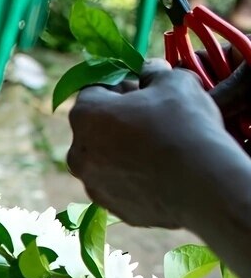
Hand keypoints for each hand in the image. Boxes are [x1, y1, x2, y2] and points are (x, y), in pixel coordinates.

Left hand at [67, 60, 243, 229]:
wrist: (201, 184)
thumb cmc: (183, 126)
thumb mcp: (174, 83)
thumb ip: (154, 73)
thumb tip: (149, 71)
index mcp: (85, 116)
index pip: (93, 91)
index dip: (118, 85)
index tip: (140, 88)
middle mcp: (77, 152)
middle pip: (94, 128)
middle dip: (117, 119)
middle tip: (152, 117)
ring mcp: (92, 184)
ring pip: (104, 159)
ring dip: (122, 150)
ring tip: (157, 147)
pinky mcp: (110, 206)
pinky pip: (118, 184)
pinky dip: (132, 177)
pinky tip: (158, 173)